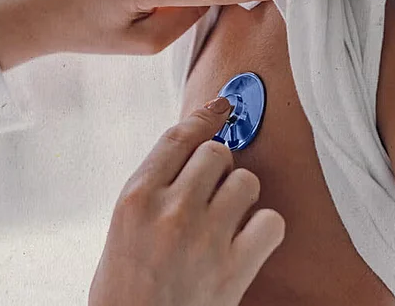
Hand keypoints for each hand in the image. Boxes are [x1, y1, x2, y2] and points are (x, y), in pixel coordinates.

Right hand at [89, 97, 285, 305]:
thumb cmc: (124, 292)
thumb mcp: (123, 229)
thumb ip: (155, 190)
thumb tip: (192, 154)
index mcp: (136, 199)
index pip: (178, 138)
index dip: (204, 118)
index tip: (220, 107)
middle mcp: (171, 211)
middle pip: (217, 152)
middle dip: (220, 167)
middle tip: (214, 191)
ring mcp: (205, 237)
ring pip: (246, 181)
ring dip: (242, 197)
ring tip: (228, 221)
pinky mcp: (235, 266)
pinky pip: (271, 221)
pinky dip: (265, 230)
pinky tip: (248, 242)